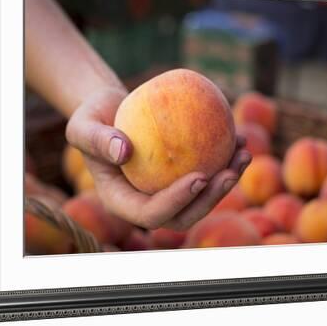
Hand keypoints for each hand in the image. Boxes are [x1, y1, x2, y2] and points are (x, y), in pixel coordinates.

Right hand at [65, 86, 250, 230]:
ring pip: (201, 197)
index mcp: (122, 200)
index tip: (199, 176)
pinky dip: (225, 157)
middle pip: (183, 216)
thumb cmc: (92, 116)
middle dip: (211, 200)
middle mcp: (146, 201)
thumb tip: (124, 151)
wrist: (109, 109)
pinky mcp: (180, 173)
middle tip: (230, 172)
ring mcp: (165, 190)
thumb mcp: (83, 124)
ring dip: (227, 180)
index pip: (150, 214)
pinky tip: (240, 135)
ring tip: (244, 152)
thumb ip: (97, 139)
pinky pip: (206, 170)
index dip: (176, 203)